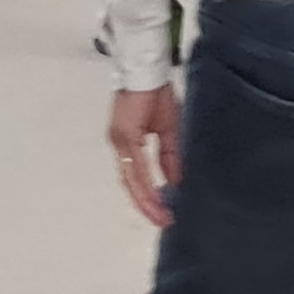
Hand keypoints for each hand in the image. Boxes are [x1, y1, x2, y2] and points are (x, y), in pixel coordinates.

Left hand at [108, 86, 182, 227]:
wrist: (150, 72)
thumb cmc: (157, 95)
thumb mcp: (168, 132)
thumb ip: (169, 158)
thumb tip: (174, 182)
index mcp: (127, 143)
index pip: (134, 176)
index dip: (146, 196)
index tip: (162, 213)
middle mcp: (119, 143)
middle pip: (129, 182)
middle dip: (146, 204)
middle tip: (163, 221)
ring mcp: (119, 140)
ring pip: (131, 178)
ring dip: (146, 200)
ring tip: (162, 216)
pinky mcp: (125, 135)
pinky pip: (136, 166)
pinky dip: (146, 184)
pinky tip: (157, 198)